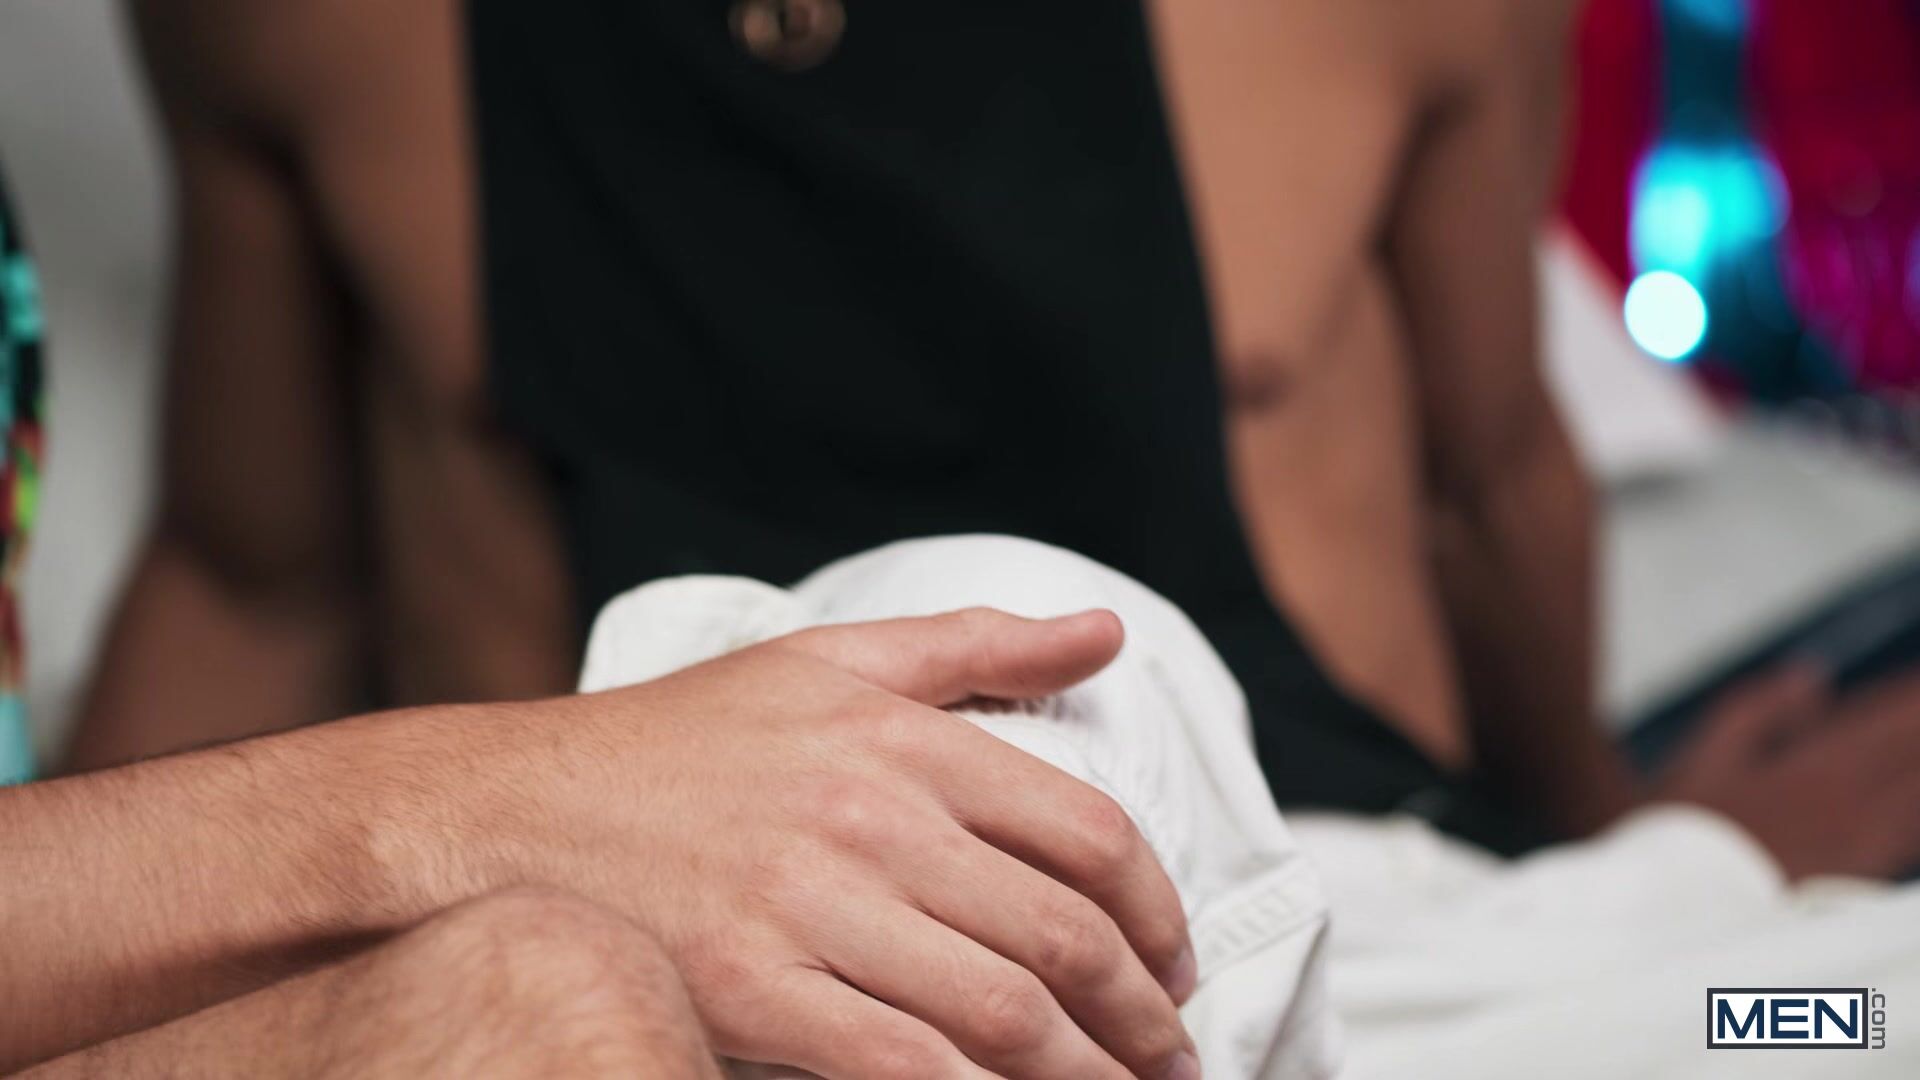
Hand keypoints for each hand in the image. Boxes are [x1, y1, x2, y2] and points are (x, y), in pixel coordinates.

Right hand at [439, 608, 1199, 1079]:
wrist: (515, 814)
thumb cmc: (683, 739)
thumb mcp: (829, 661)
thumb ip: (977, 643)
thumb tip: (1106, 632)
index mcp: (901, 739)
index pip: (1085, 831)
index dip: (1156, 910)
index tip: (1173, 959)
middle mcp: (868, 819)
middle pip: (1060, 935)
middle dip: (1142, 1015)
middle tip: (1170, 1055)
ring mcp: (808, 909)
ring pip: (1002, 1016)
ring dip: (1087, 1075)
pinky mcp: (752, 993)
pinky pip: (901, 1069)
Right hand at [1653, 665, 1919, 879]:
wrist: (1683, 916)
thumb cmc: (1686, 831)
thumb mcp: (1708, 754)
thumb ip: (1761, 710)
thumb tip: (1810, 677)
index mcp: (1822, 766)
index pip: (1894, 720)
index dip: (1913, 696)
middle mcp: (1857, 806)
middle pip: (1914, 757)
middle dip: (1917, 728)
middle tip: (1917, 711)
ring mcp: (1865, 847)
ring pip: (1916, 799)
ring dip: (1917, 768)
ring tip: (1912, 748)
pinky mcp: (1859, 879)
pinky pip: (1905, 835)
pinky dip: (1912, 810)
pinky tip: (1906, 807)